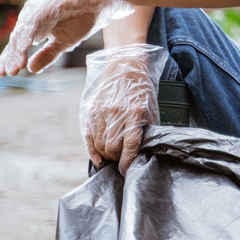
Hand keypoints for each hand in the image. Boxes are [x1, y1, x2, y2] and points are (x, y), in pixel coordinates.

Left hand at [0, 0, 131, 75]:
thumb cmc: (79, 19)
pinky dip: (34, 27)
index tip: (4, 74)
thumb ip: (47, 54)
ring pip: (26, 27)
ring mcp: (41, 8)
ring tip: (18, 61)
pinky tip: (31, 42)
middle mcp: (32, 15)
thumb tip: (31, 69)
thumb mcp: (63, 42)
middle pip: (18, 37)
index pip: (17, 44)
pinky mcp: (52, 2)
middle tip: (11, 71)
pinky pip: (41, 15)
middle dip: (14, 55)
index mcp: (33, 26)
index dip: (10, 58)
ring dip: (22, 43)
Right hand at [80, 44, 167, 172]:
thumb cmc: (142, 93)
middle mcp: (117, 112)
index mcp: (136, 113)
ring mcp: (101, 111)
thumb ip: (147, 132)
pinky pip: (88, 136)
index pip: (130, 146)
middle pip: (112, 148)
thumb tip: (144, 156)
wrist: (125, 67)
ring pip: (99, 144)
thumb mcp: (152, 111)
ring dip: (105, 155)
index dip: (128, 163)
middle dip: (116, 159)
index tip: (127, 171)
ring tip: (112, 157)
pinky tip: (98, 158)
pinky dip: (92, 150)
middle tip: (121, 161)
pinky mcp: (90, 110)